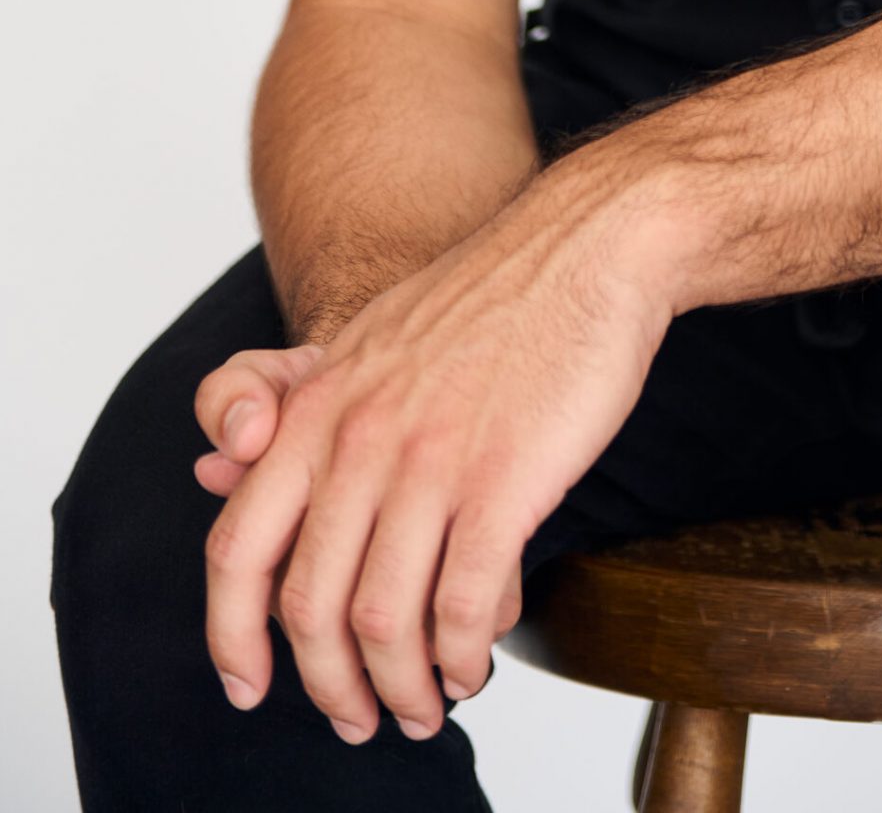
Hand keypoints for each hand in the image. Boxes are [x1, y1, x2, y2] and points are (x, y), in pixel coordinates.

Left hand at [202, 157, 675, 746]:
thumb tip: (213, 472)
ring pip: (384, 622)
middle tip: (359, 720)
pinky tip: (474, 661)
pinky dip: (464, 655)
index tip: (247, 685)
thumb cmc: (488, 298)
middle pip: (308, 606)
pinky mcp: (504, 478)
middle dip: (329, 687)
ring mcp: (429, 459)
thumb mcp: (367, 340)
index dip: (232, 635)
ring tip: (428, 706)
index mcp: (316, 406)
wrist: (586, 243)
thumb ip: (291, 410)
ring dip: (403, 688)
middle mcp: (359, 437)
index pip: (238, 547)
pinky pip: (464, 604)